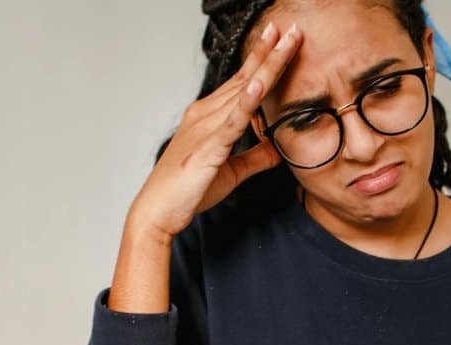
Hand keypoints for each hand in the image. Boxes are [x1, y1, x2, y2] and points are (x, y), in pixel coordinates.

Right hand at [125, 21, 302, 235]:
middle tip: (292, 29)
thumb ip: (255, 159)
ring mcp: (206, 127)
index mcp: (209, 117)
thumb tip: (278, 151)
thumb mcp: (231, 172)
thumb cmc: (188, 191)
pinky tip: (259, 84)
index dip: (262, 61)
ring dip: (266, 66)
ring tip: (285, 43)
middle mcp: (206, 114)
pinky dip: (246, 102)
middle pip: (245, 78)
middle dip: (270, 52)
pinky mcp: (208, 146)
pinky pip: (231, 120)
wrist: (158, 210)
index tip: (281, 40)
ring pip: (243, 91)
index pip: (242, 82)